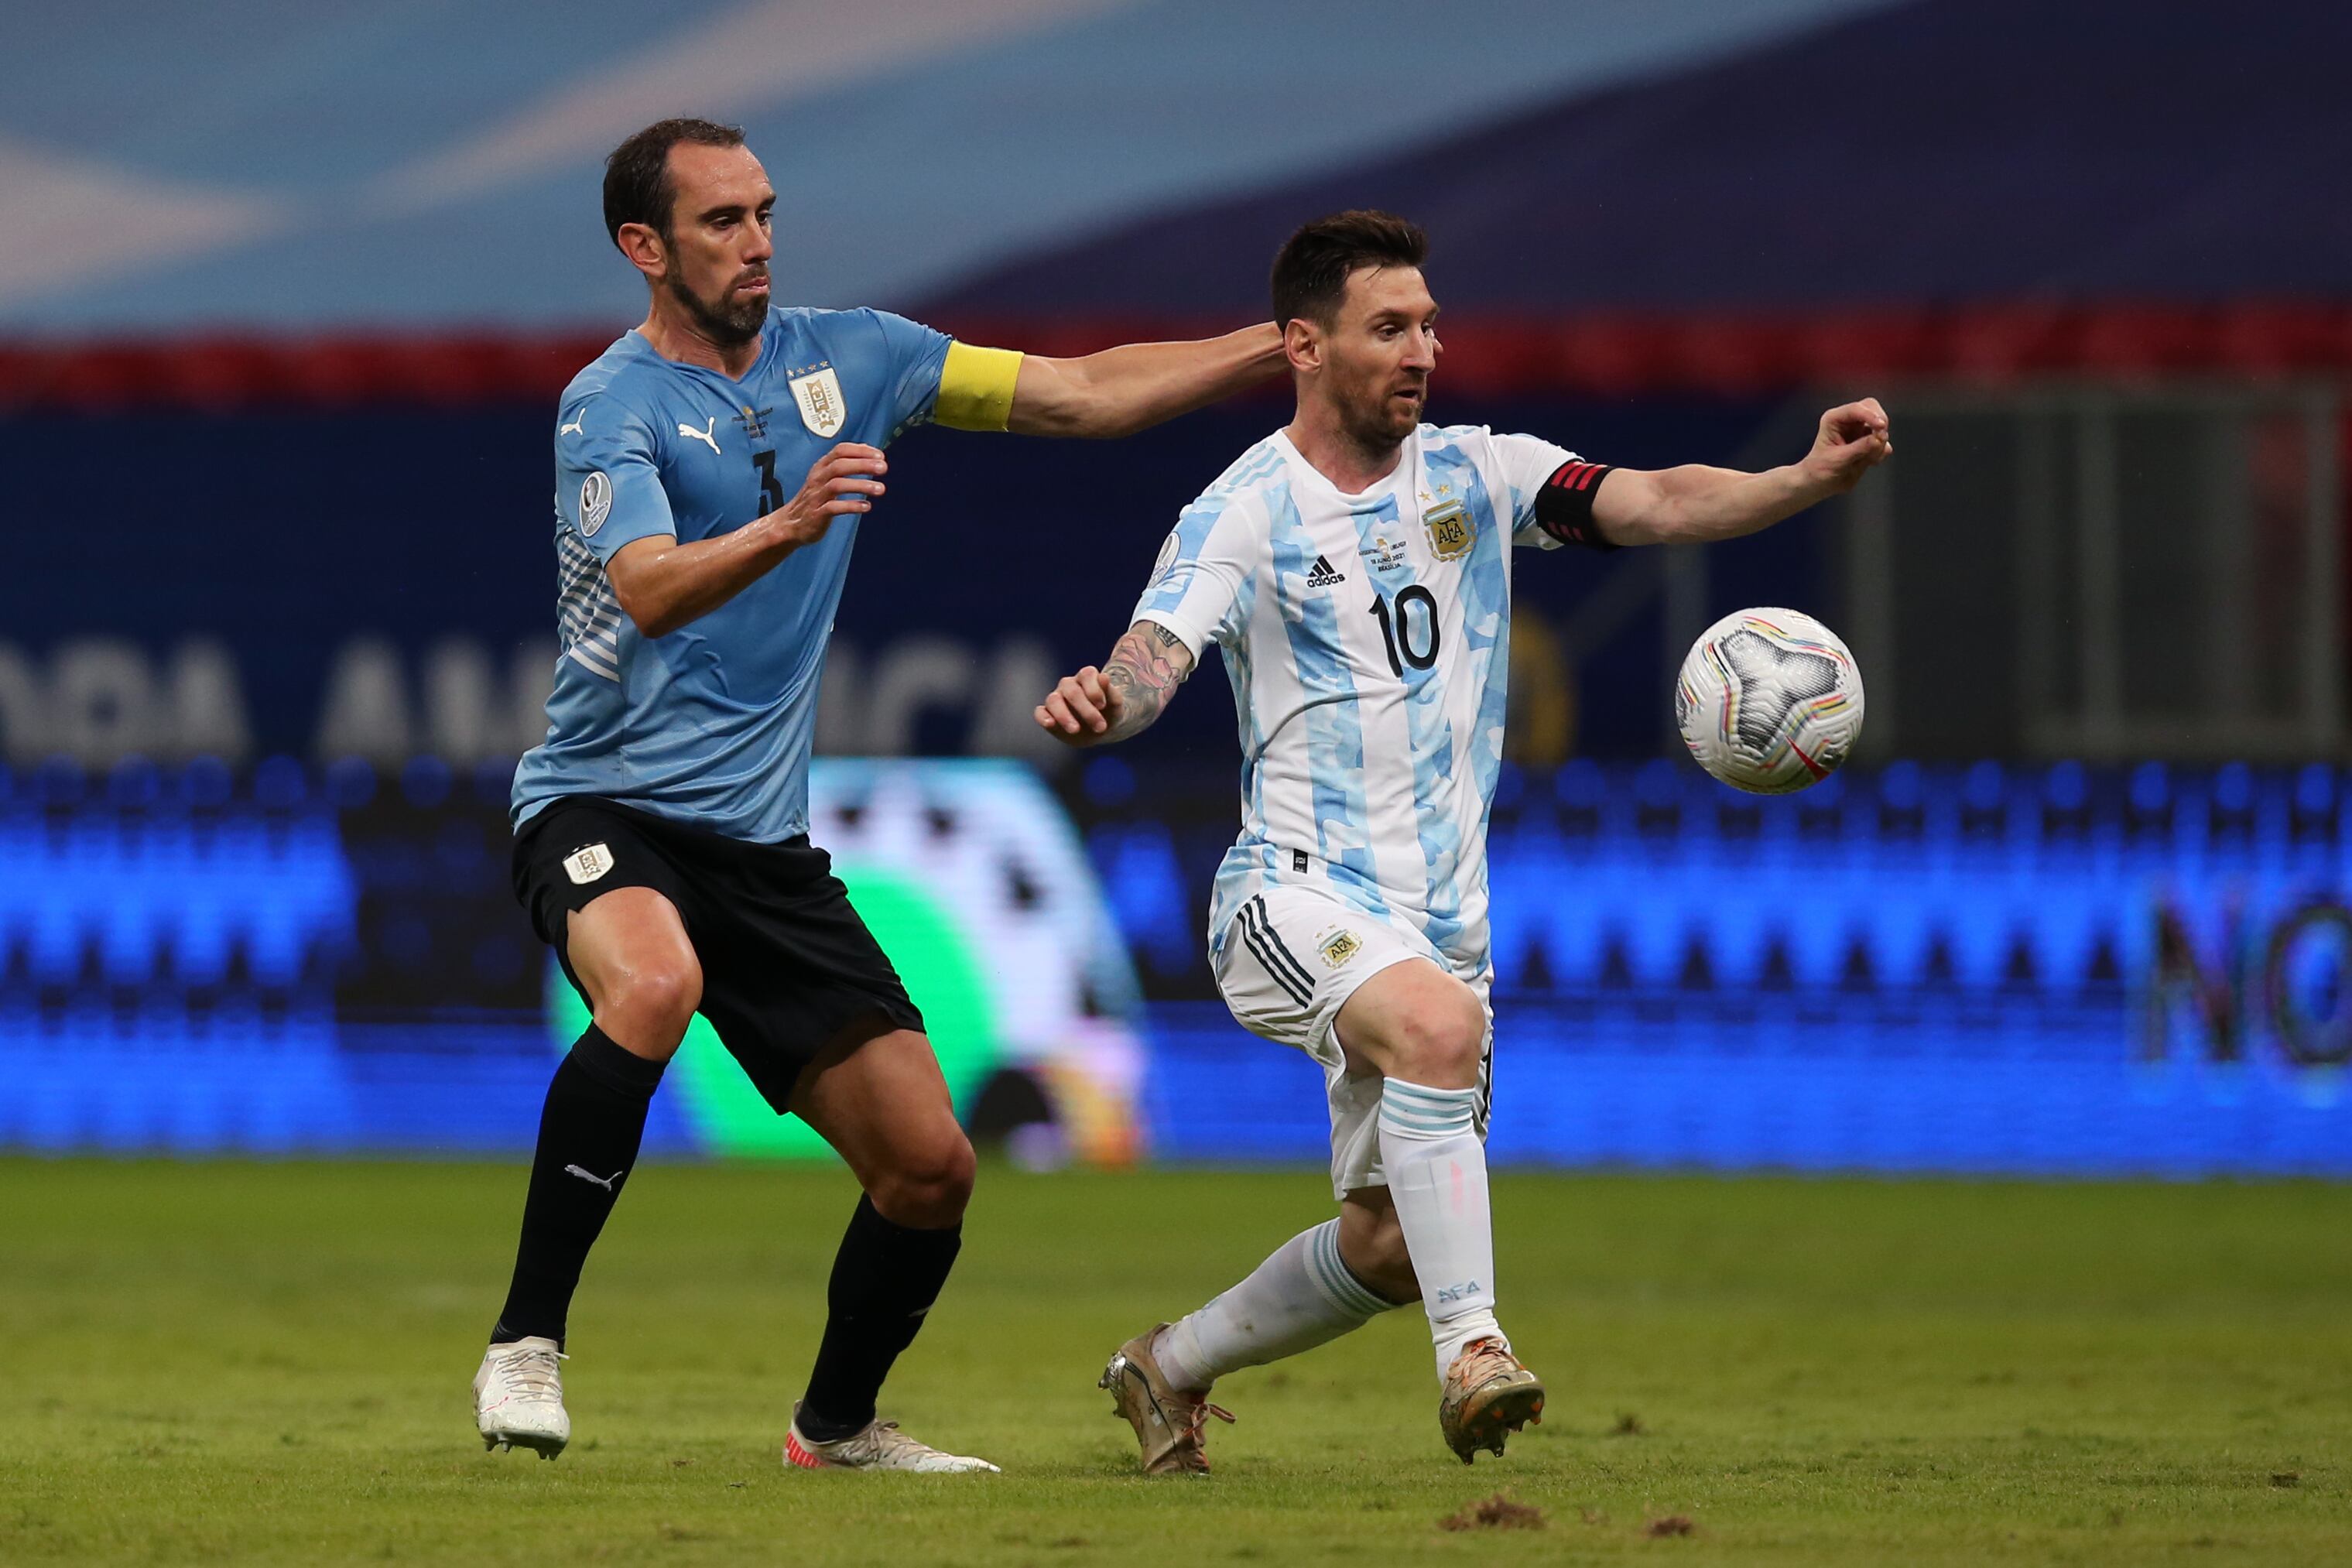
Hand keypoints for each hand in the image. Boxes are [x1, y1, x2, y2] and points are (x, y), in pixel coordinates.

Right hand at [769, 442, 886, 547]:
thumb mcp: (827, 476)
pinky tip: (867, 506)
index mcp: (821, 467)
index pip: (840, 451)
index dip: (860, 451)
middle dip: (863, 464)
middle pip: (839, 465)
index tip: (880, 455)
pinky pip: (834, 507)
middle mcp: (818, 478)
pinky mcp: (817, 514)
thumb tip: (868, 448)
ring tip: (880, 488)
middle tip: (883, 468)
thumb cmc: (814, 498)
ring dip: (860, 485)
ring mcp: (817, 496)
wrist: (791, 524)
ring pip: (837, 485)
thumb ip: (845, 462)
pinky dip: (851, 506)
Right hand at [1034, 666, 1125, 746]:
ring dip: (1064, 716)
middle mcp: (1069, 684)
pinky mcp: (1048, 713)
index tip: (1102, 706)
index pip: (1087, 674)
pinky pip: (1039, 712)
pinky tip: (1050, 724)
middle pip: (1072, 691)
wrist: (1102, 730)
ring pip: (1053, 700)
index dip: (1094, 690)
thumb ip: (1112, 693)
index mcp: (1087, 677)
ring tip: (1075, 730)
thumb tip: (1104, 677)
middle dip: (1086, 710)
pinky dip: (1042, 717)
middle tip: (1100, 727)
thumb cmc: (1109, 713)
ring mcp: (1057, 698)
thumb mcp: (1115, 706)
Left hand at [1801, 398, 1891, 493]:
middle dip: (1879, 424)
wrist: (1819, 484)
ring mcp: (1859, 430)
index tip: (1881, 427)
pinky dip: (1881, 452)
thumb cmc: (1821, 469)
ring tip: (1866, 461)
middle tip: (1879, 442)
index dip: (1870, 415)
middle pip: (1872, 408)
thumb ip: (1860, 448)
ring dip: (1879, 443)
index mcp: (1834, 419)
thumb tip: (1879, 439)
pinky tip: (1869, 463)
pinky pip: (1883, 441)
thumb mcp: (1838, 460)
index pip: (1855, 409)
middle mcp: (1847, 420)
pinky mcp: (1868, 441)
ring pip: (1881, 425)